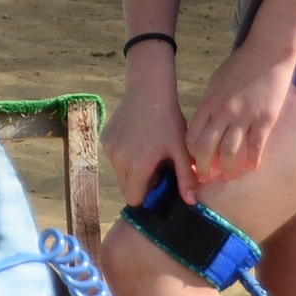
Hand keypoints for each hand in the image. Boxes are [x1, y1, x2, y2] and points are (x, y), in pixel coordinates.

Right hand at [103, 71, 193, 207]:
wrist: (148, 92)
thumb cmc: (168, 122)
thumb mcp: (181, 150)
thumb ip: (186, 178)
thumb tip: (191, 202)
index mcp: (137, 166)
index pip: (134, 198)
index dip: (148, 196)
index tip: (160, 183)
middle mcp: (118, 160)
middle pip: (126, 187)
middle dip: (140, 183)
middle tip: (157, 166)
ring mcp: (109, 149)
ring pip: (120, 172)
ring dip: (132, 170)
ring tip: (148, 152)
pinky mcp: (105, 139)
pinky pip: (114, 158)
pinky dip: (125, 156)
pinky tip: (138, 141)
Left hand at [187, 37, 295, 184]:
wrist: (266, 53)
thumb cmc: (240, 66)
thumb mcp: (216, 83)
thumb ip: (210, 104)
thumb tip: (205, 124)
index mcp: (209, 103)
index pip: (192, 135)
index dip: (192, 153)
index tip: (195, 162)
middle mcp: (223, 112)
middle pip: (207, 147)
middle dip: (205, 167)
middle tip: (208, 178)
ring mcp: (244, 116)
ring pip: (231, 151)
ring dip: (229, 168)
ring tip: (230, 176)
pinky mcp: (265, 118)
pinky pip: (256, 145)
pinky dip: (253, 159)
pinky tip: (252, 166)